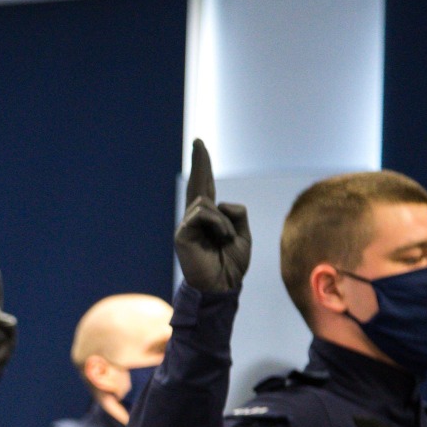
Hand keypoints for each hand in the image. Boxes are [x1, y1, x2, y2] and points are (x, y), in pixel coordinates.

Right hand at [174, 139, 251, 293]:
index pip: (206, 187)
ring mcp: (187, 225)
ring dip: (224, 223)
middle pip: (197, 184)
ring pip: (207, 203)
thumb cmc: (232, 265)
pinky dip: (218, 226)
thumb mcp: (243, 234)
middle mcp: (196, 218)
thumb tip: (218, 204)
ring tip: (225, 241)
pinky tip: (219, 240)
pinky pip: (204, 214)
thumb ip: (236, 214)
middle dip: (200, 162)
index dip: (203, 166)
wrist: (221, 286)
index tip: (199, 146)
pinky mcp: (183, 233)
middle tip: (199, 140)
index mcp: (210, 218)